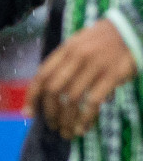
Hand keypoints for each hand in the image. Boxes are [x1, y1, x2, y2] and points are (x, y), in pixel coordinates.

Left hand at [25, 18, 138, 139]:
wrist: (131, 28)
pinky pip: (93, 102)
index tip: (29, 114)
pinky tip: (82, 128)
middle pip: (54, 91)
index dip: (32, 97)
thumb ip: (62, 64)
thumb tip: (47, 93)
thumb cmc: (102, 40)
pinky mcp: (112, 75)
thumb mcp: (78, 44)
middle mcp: (77, 57)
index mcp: (66, 50)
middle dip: (50, 113)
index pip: (42, 76)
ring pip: (72, 99)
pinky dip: (85, 118)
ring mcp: (95, 66)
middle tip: (53, 126)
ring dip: (67, 120)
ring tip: (66, 132)